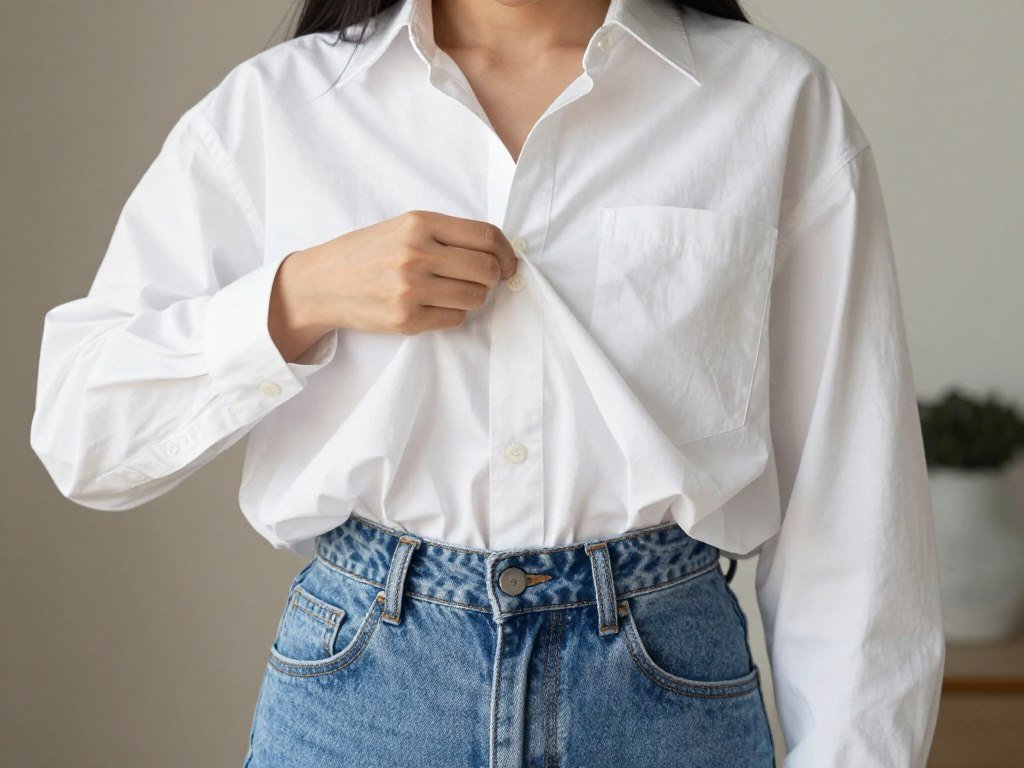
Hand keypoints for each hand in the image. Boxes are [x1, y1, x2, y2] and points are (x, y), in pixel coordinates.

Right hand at [269, 210, 519, 360]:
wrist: (321, 283)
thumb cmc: (367, 253)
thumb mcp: (403, 227)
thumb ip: (446, 235)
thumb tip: (496, 252)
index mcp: (419, 223)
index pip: (486, 236)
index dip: (507, 252)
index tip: (509, 263)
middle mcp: (416, 253)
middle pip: (487, 269)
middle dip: (493, 278)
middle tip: (483, 281)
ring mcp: (410, 288)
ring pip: (475, 297)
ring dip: (473, 298)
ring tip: (453, 292)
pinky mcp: (406, 319)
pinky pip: (455, 319)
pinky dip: (453, 315)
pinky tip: (434, 306)